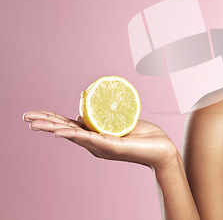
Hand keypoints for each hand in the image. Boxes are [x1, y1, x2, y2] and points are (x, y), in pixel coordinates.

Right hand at [23, 111, 178, 169]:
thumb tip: (90, 107)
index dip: (51, 119)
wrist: (163, 149)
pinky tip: (62, 132)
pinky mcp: (112, 147)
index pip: (68, 126)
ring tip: (35, 124)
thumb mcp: (122, 122)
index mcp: (94, 135)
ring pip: (73, 135)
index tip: (33, 114)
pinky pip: (91, 139)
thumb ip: (108, 116)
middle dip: (44, 123)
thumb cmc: (144, 136)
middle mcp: (94, 143)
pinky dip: (76, 135)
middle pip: (64, 130)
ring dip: (53, 128)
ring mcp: (101, 146)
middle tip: (25, 118)